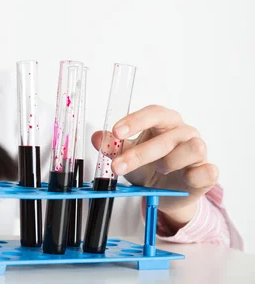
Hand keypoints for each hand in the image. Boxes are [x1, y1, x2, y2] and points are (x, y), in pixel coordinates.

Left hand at [91, 105, 217, 229]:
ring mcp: (199, 151)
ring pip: (192, 148)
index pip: (153, 113)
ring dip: (170, 161)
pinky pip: (208, 170)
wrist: (165, 194)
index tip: (116, 132)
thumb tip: (97, 137)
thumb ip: (113, 146)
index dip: (135, 121)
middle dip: (139, 153)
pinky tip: (184, 178)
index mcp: (164, 122)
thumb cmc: (147, 167)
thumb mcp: (127, 155)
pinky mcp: (207, 173)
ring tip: (158, 170)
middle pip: (166, 136)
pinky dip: (195, 175)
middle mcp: (184, 132)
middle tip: (118, 166)